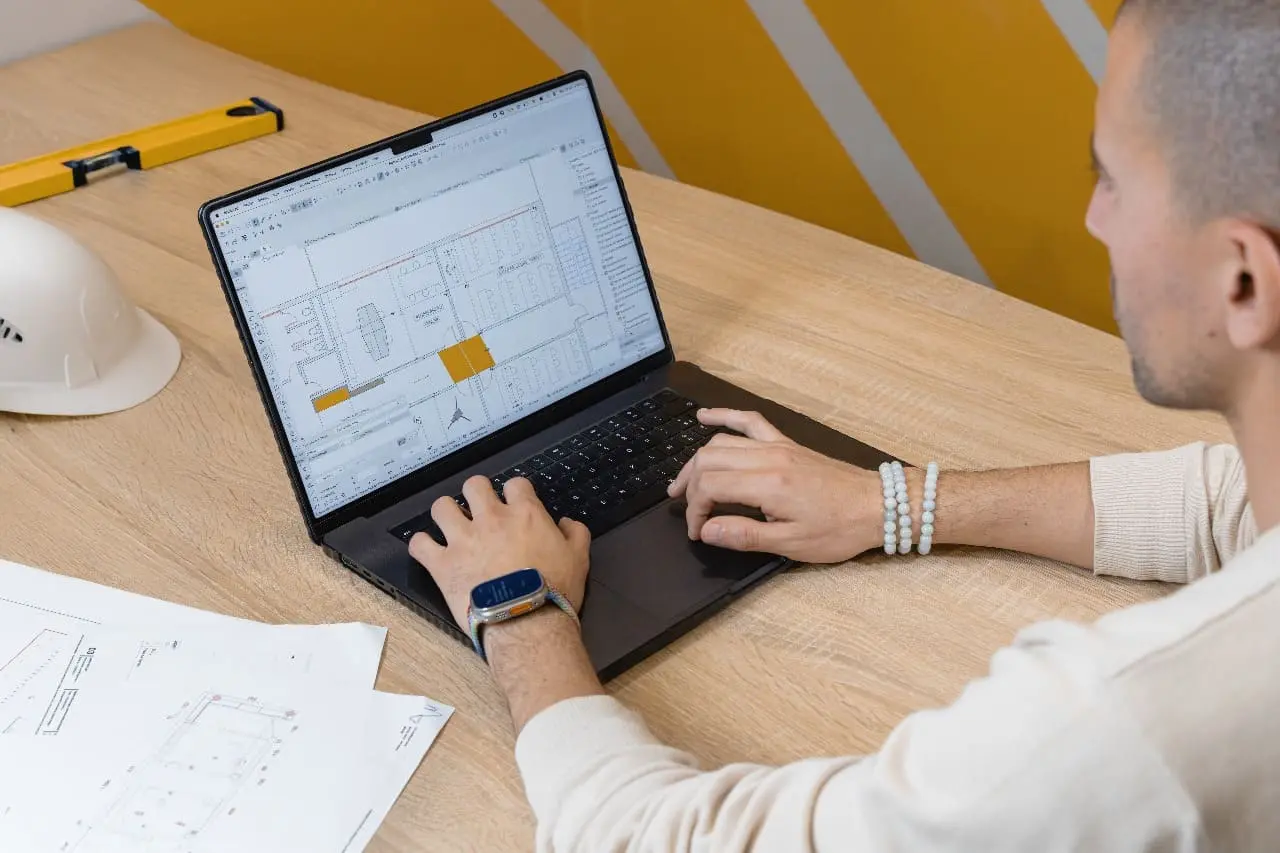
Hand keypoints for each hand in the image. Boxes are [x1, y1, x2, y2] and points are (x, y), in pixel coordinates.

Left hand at [407, 475, 590, 630]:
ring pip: (442, 507)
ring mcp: (463, 539)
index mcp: (525, 514)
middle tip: (480, 511)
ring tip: (452, 527)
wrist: (526, 622)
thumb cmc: (555, 591)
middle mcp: (491, 519)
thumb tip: (566, 522)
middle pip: (474, 485)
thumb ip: (575, 533)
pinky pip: (420, 544)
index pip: (515, 484)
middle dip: (477, 494)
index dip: (515, 493)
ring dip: (447, 514)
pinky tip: (430, 551)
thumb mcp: (579, 558)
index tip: (515, 504)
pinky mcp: (442, 564)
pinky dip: (423, 545)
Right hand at [667, 409, 888, 562]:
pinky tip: (705, 416)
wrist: (878, 506)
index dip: (695, 510)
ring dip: (697, 460)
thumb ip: (745, 535)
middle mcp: (769, 458)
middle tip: (684, 509)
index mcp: (769, 485)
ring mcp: (777, 446)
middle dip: (689, 485)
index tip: (698, 531)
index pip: (710, 487)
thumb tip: (709, 530)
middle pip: (709, 461)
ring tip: (684, 482)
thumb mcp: (792, 544)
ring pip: (722, 442)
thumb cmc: (840, 528)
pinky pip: (750, 422)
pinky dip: (725, 417)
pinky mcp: (786, 443)